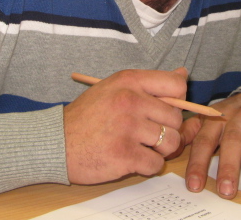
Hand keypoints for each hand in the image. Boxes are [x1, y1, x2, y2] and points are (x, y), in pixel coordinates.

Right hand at [64, 68, 186, 184]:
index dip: (178, 99)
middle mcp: (130, 101)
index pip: (175, 85)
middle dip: (167, 129)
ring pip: (170, 142)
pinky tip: (131, 158)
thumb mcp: (114, 88)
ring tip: (141, 146)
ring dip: (160, 149)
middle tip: (147, 133)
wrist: (56, 142)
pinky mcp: (125, 155)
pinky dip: (147, 166)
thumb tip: (183, 75)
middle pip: (175, 118)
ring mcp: (128, 128)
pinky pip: (156, 164)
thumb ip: (149, 83)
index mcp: (128, 81)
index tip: (166, 109)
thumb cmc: (87, 116)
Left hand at [178, 92, 240, 198]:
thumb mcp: (208, 119)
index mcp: (218, 116)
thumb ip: (190, 132)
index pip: (205, 139)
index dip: (199, 162)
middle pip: (234, 138)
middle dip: (228, 165)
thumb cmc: (232, 115)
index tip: (195, 185)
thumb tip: (170, 146)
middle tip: (225, 190)